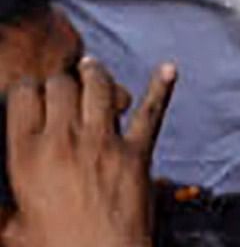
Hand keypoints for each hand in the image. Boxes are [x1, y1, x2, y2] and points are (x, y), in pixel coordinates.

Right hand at [1, 60, 170, 246]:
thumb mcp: (10, 227)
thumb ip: (2, 205)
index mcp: (27, 155)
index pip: (23, 97)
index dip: (27, 89)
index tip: (31, 91)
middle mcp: (64, 140)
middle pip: (62, 85)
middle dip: (60, 79)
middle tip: (61, 81)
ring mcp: (104, 143)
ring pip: (101, 88)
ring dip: (96, 74)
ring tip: (91, 67)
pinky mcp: (137, 153)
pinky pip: (151, 112)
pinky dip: (161, 88)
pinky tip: (169, 69)